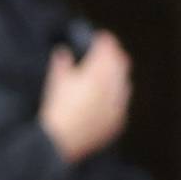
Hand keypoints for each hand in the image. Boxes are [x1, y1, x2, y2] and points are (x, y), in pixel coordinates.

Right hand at [39, 32, 132, 162]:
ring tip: (107, 76)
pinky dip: (117, 97)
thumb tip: (63, 52)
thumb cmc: (58, 107)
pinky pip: (122, 104)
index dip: (105, 41)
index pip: (108, 48)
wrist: (61, 140)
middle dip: (114, 57)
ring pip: (125, 84)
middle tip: (106, 55)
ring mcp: (118, 105)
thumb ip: (62, 62)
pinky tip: (108, 99)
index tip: (100, 39)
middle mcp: (113, 87)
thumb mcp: (56, 80)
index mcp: (98, 72)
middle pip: (122, 64)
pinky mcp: (118, 122)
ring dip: (118, 77)